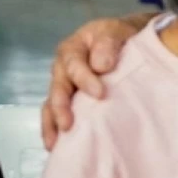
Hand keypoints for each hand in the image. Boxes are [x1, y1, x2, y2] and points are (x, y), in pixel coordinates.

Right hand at [41, 17, 136, 148]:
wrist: (126, 41)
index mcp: (73, 49)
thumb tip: (100, 65)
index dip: (84, 79)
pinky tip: (58, 146)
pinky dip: (55, 130)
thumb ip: (108, 44)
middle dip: (61, 108)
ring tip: (56, 143)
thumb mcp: (116, 31)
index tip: (99, 94)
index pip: (74, 64)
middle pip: (58, 88)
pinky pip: (56, 115)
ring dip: (53, 124)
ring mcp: (64, 86)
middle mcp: (63, 68)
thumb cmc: (120, 36)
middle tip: (68, 125)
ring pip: (51, 105)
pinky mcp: (70, 101)